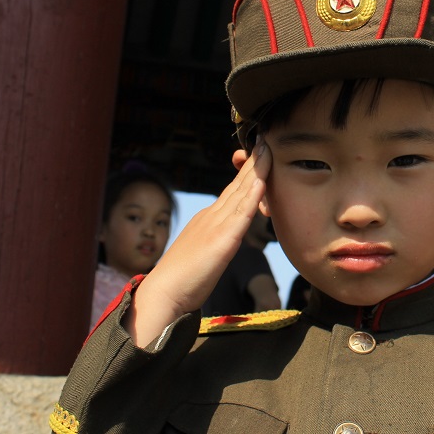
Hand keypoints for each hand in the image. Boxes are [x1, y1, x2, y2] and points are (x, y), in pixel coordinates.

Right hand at [123, 138, 270, 345]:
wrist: (164, 293)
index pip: (233, 190)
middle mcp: (212, 216)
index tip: (260, 153)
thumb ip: (217, 241)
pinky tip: (263, 180)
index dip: (248, 172)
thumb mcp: (205, 253)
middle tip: (267, 140)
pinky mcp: (222, 240)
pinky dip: (253, 195)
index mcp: (208, 219)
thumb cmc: (183, 280)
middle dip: (254, 162)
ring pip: (241, 192)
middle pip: (238, 184)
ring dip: (257, 170)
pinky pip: (242, 214)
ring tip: (269, 149)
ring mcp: (216, 225)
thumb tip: (226, 240)